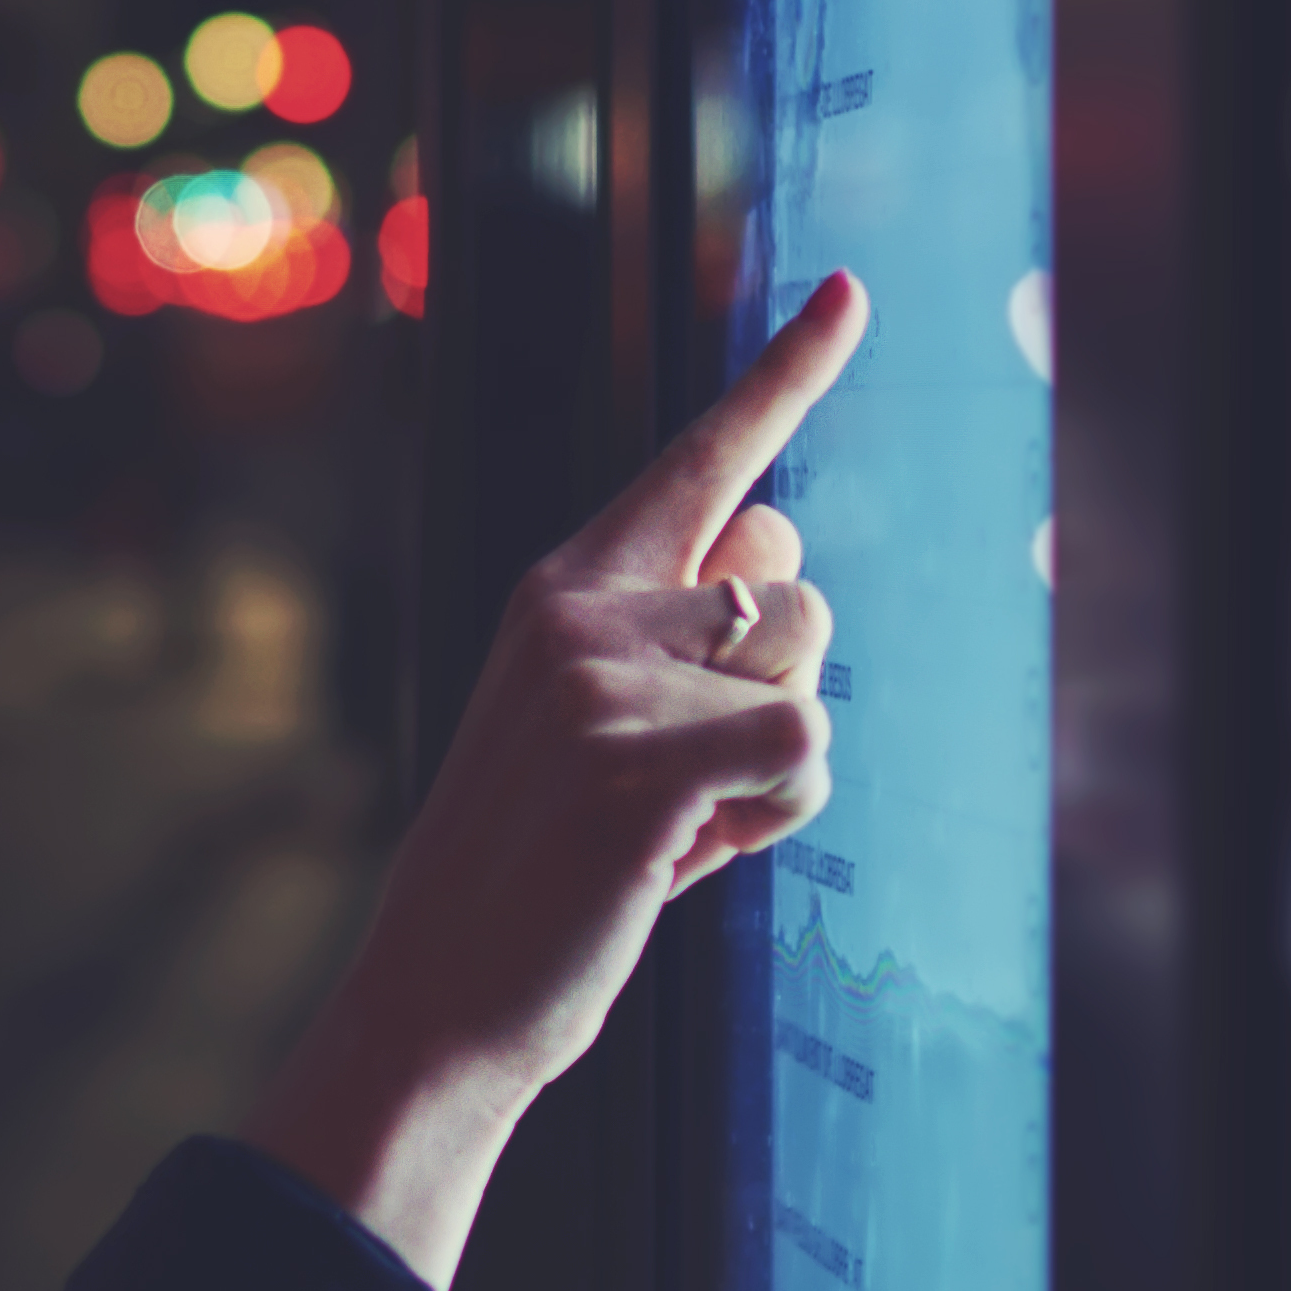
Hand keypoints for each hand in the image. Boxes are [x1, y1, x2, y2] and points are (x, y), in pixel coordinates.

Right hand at [248, 272, 865, 1289]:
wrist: (437, 997)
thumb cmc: (537, 867)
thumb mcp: (599, 725)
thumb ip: (683, 629)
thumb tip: (782, 538)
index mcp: (562, 588)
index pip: (702, 460)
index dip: (789, 374)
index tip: (852, 293)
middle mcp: (579, 609)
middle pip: (799, 591)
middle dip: (778, 693)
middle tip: (674, 787)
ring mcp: (602, 681)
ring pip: (810, 680)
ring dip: (774, 770)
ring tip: (670, 828)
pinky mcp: (638, 763)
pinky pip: (807, 757)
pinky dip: (773, 826)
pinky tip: (680, 861)